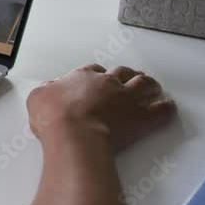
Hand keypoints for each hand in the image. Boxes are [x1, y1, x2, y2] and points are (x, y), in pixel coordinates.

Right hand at [26, 64, 175, 151]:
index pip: (93, 69)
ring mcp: (127, 98)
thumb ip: (46, 90)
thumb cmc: (54, 117)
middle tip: (129, 78)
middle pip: (122, 72)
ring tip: (152, 86)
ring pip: (145, 84)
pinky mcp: (142, 117)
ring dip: (149, 84)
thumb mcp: (37, 98)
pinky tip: (167, 106)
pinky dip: (165, 107)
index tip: (97, 80)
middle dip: (126, 74)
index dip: (97, 75)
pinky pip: (161, 109)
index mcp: (82, 76)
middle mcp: (107, 83)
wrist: (74, 134)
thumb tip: (49, 90)